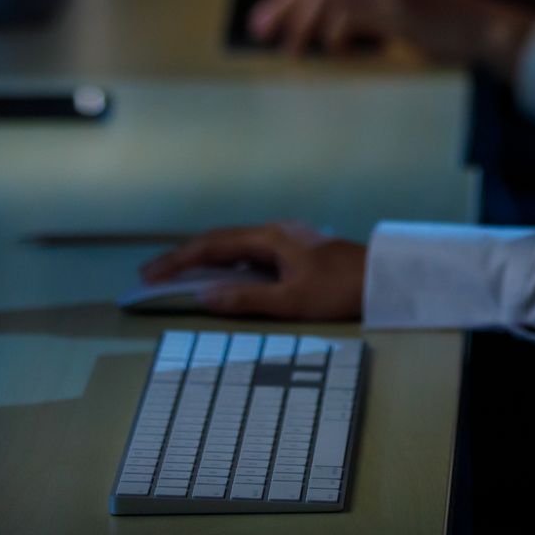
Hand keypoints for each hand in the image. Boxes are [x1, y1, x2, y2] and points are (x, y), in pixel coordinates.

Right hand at [141, 223, 365, 320]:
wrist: (385, 280)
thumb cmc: (341, 290)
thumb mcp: (292, 301)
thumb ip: (246, 299)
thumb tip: (203, 296)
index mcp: (270, 238)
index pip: (211, 245)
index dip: (177, 261)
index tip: (149, 276)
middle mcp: (275, 233)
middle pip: (219, 241)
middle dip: (183, 258)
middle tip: (151, 276)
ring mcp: (287, 240)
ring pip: (235, 247)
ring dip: (204, 261)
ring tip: (177, 277)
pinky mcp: (296, 252)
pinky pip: (250, 255)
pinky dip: (227, 265)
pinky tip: (222, 279)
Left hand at [250, 0, 534, 74]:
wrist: (486, 26)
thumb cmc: (444, 23)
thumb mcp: (398, 11)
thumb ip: (365, 11)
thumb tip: (326, 29)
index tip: (269, 13)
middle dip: (282, 6)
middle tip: (261, 30)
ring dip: (299, 24)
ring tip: (290, 49)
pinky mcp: (397, 6)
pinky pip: (347, 17)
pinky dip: (332, 35)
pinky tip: (334, 51)